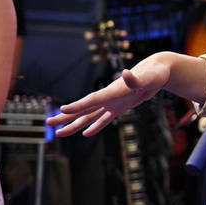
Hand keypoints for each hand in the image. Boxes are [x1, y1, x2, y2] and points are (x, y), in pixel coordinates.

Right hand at [46, 55, 170, 136]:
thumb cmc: (153, 74)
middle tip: (48, 123)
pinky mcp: (120, 107)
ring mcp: (113, 103)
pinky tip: (85, 133)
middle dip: (67, 117)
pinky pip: (105, 119)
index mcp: (113, 91)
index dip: (78, 106)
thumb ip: (135, 79)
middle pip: (84, 109)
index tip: (62, 109)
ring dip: (75, 124)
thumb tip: (126, 72)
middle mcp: (109, 97)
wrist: (157, 71)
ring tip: (59, 133)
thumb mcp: (148, 78)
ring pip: (90, 116)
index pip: (92, 100)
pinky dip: (96, 126)